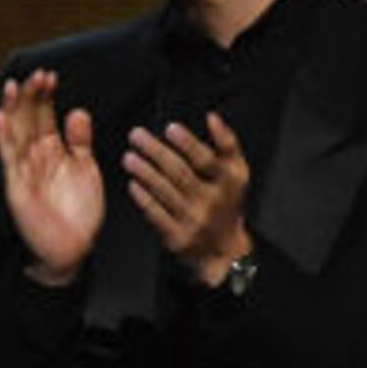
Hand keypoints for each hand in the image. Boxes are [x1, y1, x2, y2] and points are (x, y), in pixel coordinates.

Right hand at [0, 69, 103, 282]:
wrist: (73, 249)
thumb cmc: (78, 214)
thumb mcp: (87, 169)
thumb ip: (81, 141)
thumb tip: (78, 111)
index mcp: (51, 150)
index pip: (43, 115)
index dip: (45, 95)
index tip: (50, 77)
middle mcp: (34, 157)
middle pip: (26, 118)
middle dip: (30, 96)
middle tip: (37, 75)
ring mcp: (23, 170)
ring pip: (13, 133)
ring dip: (11, 110)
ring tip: (12, 86)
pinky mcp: (16, 186)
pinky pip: (8, 159)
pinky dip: (2, 138)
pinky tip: (1, 118)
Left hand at [124, 112, 252, 284]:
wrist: (225, 250)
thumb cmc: (228, 203)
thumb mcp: (237, 172)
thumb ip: (227, 143)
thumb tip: (212, 117)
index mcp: (228, 182)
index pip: (206, 159)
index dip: (188, 143)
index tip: (170, 128)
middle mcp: (211, 201)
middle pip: (180, 173)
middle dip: (156, 152)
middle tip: (136, 135)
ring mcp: (193, 221)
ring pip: (165, 192)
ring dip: (144, 172)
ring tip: (129, 157)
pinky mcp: (177, 237)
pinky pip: (156, 215)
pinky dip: (143, 198)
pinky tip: (132, 184)